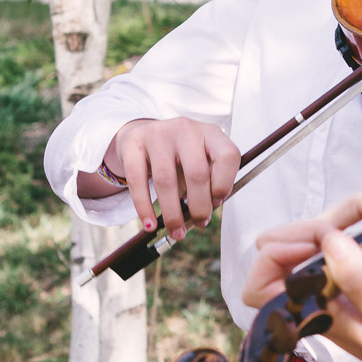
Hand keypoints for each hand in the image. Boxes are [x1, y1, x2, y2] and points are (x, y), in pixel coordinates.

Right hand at [106, 117, 239, 240]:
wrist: (144, 135)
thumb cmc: (180, 155)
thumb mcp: (202, 160)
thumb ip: (209, 182)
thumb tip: (204, 214)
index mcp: (211, 133)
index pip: (227, 156)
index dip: (225, 184)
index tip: (217, 203)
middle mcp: (186, 130)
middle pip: (196, 173)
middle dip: (200, 206)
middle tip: (199, 222)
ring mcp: (158, 134)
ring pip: (165, 180)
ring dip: (172, 213)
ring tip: (177, 231)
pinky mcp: (133, 145)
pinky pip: (137, 180)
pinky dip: (144, 207)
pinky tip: (149, 223)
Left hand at [241, 195, 361, 361]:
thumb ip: (358, 283)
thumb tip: (328, 240)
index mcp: (316, 318)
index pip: (259, 286)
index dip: (276, 254)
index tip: (317, 242)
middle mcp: (320, 303)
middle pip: (282, 252)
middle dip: (311, 226)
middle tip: (353, 225)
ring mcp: (339, 293)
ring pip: (315, 242)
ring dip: (340, 219)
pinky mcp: (360, 284)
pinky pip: (343, 247)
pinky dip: (358, 229)